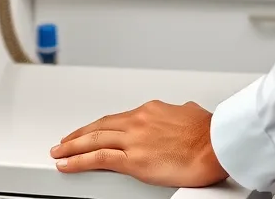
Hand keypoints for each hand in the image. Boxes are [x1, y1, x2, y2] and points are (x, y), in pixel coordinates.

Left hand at [50, 99, 227, 187]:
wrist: (216, 145)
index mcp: (151, 110)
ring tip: (59, 151)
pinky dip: (78, 161)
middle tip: (65, 139)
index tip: (93, 131)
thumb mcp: (190, 113)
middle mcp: (139, 120)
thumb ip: (177, 114)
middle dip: (80, 134)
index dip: (102, 126)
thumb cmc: (209, 133)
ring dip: (72, 145)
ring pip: (94, 139)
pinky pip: (98, 159)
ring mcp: (134, 139)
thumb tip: (181, 114)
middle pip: (100, 126)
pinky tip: (66, 164)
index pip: (119, 119)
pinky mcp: (134, 160)